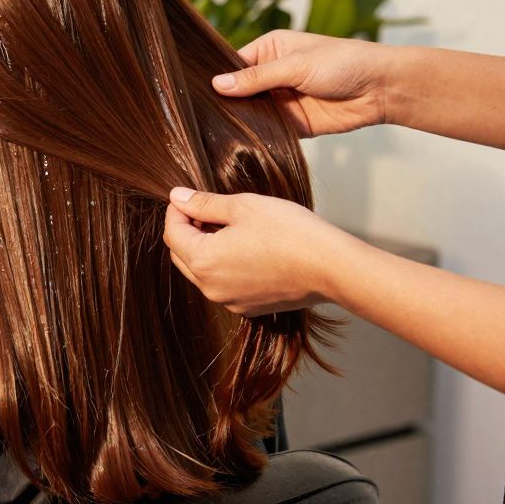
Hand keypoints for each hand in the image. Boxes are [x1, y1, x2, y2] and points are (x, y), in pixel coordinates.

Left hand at [162, 187, 360, 315]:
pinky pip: (222, 284)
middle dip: (188, 230)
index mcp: (203, 261)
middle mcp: (210, 288)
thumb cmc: (290, 232)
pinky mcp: (247, 307)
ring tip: (228, 226)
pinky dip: (223, 265)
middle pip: (181, 254)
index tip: (188, 196)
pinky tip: (244, 247)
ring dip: (204, 248)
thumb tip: (176, 197)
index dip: (177, 210)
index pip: (172, 232)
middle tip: (207, 209)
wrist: (332, 268)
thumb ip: (203, 203)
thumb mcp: (243, 206)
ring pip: (201, 271)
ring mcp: (228, 301)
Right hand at [214, 30, 393, 136]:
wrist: (381, 88)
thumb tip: (216, 85)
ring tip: (215, 133)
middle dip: (226, 103)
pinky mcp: (292, 123)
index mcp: (270, 50)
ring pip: (250, 113)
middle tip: (202, 118)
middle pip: (239, 92)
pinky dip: (257, 137)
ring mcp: (281, 100)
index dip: (218, 79)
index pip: (233, 66)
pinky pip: (267, 131)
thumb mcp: (295, 66)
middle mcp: (272, 74)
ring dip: (240, 122)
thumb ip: (256, 79)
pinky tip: (239, 143)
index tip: (196, 95)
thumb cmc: (343, 62)